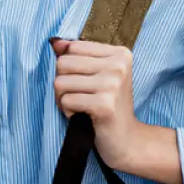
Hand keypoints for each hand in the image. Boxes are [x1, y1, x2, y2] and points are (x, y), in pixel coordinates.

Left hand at [51, 38, 182, 183]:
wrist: (127, 140)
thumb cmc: (109, 106)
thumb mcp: (98, 75)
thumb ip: (77, 56)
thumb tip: (55, 42)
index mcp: (120, 53)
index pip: (73, 47)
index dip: (69, 67)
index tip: (83, 82)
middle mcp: (118, 65)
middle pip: (63, 63)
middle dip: (63, 83)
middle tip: (78, 96)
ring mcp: (112, 84)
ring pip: (60, 82)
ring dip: (63, 99)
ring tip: (80, 106)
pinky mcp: (104, 104)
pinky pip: (66, 100)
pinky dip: (68, 111)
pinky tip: (82, 116)